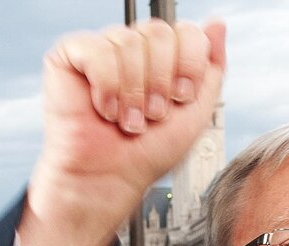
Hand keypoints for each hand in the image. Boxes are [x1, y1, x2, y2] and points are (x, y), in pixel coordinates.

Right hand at [19, 19, 225, 245]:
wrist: (112, 178)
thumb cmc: (149, 152)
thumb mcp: (198, 111)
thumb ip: (212, 67)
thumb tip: (216, 24)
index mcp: (166, 59)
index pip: (187, 32)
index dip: (189, 65)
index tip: (183, 97)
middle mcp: (136, 49)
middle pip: (160, 33)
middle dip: (161, 83)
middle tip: (154, 114)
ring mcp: (104, 50)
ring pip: (130, 42)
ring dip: (134, 92)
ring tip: (129, 119)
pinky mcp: (72, 56)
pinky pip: (97, 49)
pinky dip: (106, 86)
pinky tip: (104, 109)